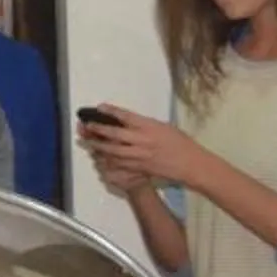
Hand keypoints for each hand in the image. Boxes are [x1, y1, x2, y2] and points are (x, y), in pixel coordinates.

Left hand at [74, 104, 199, 186]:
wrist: (190, 164)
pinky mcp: (140, 168)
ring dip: (98, 146)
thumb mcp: (163, 126)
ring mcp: (140, 156)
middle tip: (85, 125)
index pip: (126, 117)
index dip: (111, 112)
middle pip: (115, 134)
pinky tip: (99, 158)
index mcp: (150, 126)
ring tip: (87, 141)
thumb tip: (128, 122)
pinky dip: (107, 160)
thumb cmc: (180, 142)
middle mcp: (143, 140)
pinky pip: (119, 165)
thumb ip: (144, 125)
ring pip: (113, 151)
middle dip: (98, 129)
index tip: (99, 107)